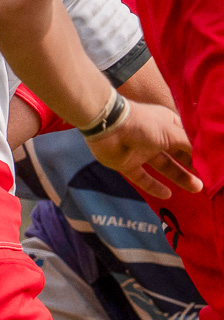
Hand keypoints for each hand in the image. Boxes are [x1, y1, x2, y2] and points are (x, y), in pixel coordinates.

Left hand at [86, 101, 202, 198]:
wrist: (108, 126)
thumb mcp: (173, 132)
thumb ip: (189, 145)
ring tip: (196, 188)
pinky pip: (142, 178)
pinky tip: (167, 196)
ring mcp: (140, 151)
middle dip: (192, 166)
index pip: (187, 140)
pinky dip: (153, 186)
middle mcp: (156, 137)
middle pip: (177, 154)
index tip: (209, 165)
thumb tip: (204, 155)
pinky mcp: (126, 164)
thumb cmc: (144, 123)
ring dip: (179, 177)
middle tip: (206, 180)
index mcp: (168, 124)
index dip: (198, 152)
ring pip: (164, 166)